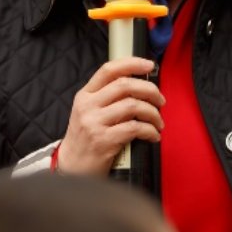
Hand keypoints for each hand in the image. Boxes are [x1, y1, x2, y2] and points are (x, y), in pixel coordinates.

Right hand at [56, 57, 164, 175]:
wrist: (71, 168)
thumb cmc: (85, 139)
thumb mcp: (88, 112)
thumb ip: (107, 97)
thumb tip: (139, 86)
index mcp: (85, 95)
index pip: (109, 70)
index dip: (132, 63)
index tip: (150, 65)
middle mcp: (88, 106)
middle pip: (125, 85)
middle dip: (150, 90)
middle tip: (160, 101)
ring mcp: (94, 123)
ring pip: (133, 106)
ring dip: (152, 113)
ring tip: (158, 122)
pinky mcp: (103, 140)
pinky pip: (135, 128)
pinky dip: (150, 131)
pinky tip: (153, 135)